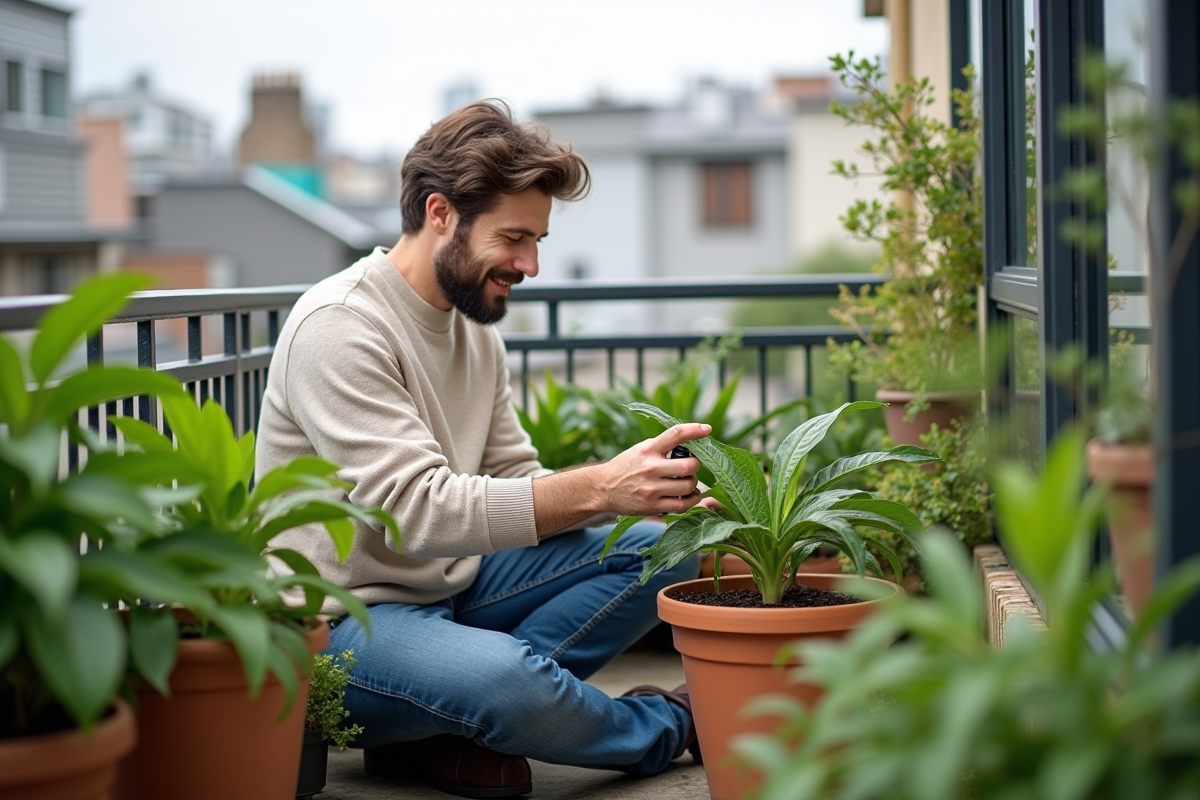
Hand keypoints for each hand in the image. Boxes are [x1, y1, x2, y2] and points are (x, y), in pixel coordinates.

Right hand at [595, 423, 710, 516]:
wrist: (603, 487)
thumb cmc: (626, 466)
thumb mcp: (641, 450)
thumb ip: (662, 446)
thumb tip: (692, 442)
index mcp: (648, 450)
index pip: (675, 434)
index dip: (695, 430)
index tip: (707, 429)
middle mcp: (651, 468)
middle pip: (689, 465)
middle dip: (696, 465)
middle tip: (691, 467)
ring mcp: (652, 488)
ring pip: (688, 486)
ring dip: (694, 484)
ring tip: (688, 482)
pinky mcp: (653, 506)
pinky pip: (683, 504)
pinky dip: (692, 500)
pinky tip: (690, 496)